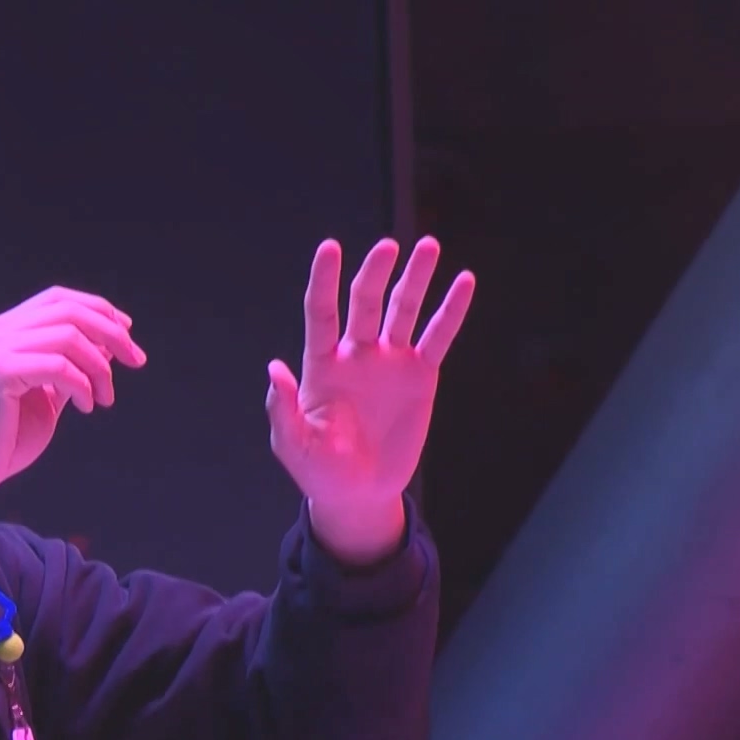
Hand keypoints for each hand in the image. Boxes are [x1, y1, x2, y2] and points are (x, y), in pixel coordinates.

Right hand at [0, 287, 146, 531]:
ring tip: (105, 398)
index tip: (128, 334)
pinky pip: (57, 365)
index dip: (97, 309)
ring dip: (100, 367)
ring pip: (67, 335)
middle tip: (136, 360)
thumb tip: (110, 344)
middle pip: (66, 310)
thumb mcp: (47, 394)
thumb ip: (70, 366)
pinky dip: (82, 385)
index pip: (56, 300)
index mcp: (0, 330)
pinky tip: (86, 406)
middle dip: (111, 332)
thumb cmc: (5, 439)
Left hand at [266, 237, 474, 562]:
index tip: (329, 247)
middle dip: (376, 273)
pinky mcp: (421, 376)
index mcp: (321, 364)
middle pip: (366, 302)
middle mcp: (356, 354)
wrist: (359, 494)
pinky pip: (438, 337)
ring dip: (415, 278)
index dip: (324, 280)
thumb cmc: (320, 470)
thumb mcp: (294, 446)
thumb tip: (275, 369)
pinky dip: (451, 311)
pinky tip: (464, 282)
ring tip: (427, 245)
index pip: (321, 312)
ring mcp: (390, 362)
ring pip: (404, 310)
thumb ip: (283, 410)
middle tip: (388, 247)